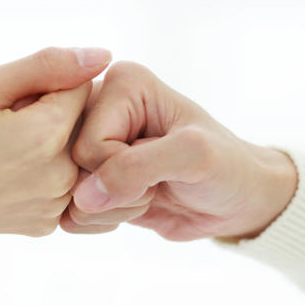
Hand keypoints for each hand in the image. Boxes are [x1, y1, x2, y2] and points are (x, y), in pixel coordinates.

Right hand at [0, 47, 110, 305]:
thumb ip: (48, 66)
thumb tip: (104, 55)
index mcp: (48, 137)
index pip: (82, 86)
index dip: (45, 85)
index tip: (11, 100)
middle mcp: (62, 177)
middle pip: (82, 123)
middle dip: (51, 114)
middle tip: (2, 127)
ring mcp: (55, 207)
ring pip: (73, 154)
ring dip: (49, 144)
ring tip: (1, 152)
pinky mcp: (46, 225)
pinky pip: (61, 184)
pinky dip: (42, 174)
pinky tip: (3, 176)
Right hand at [62, 61, 296, 240]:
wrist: (237, 199)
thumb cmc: (225, 166)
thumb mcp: (194, 157)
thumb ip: (137, 168)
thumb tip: (83, 197)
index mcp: (121, 84)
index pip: (88, 144)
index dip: (123, 168)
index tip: (162, 164)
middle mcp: (98, 108)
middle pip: (69, 168)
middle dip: (115, 192)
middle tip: (154, 184)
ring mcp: (90, 145)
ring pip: (66, 194)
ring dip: (111, 209)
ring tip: (148, 193)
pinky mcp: (89, 179)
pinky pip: (68, 214)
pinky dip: (102, 221)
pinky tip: (132, 207)